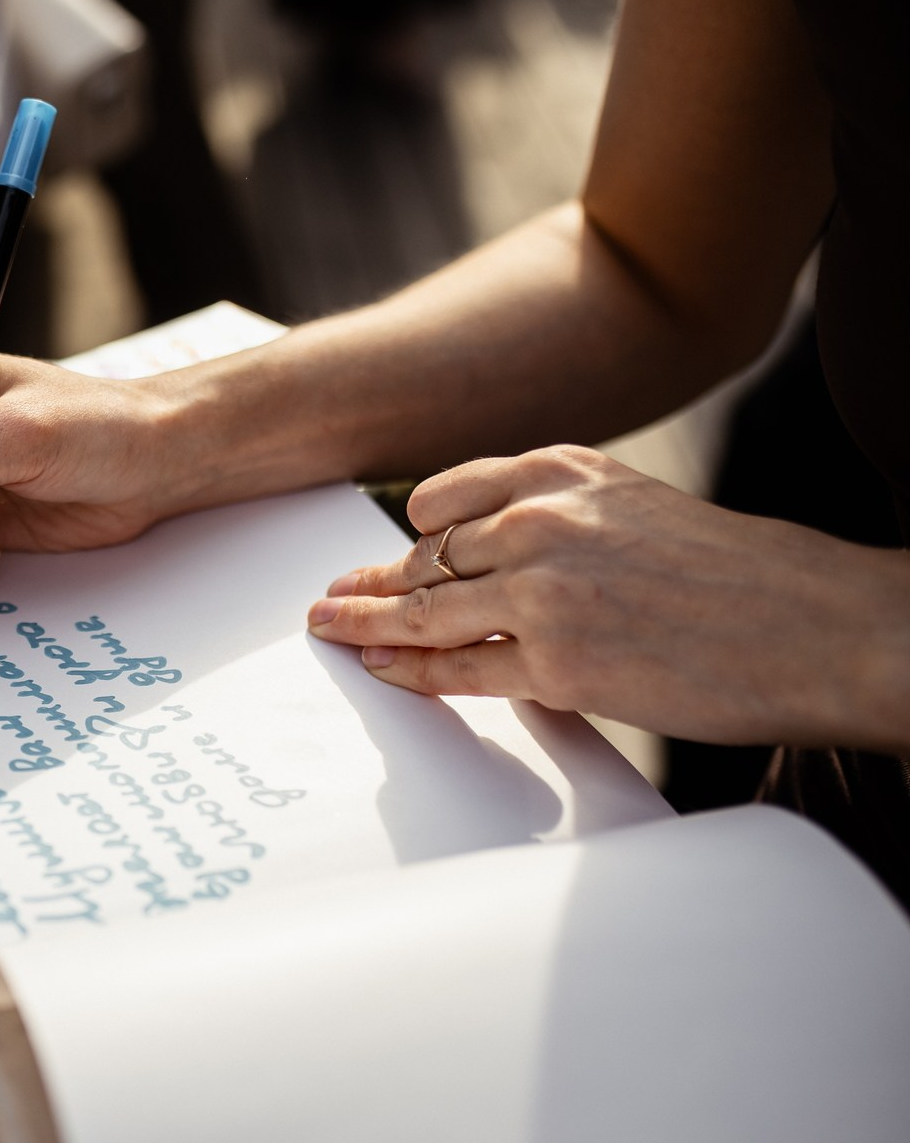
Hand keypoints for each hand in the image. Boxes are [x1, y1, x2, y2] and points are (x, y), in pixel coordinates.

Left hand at [304, 445, 909, 750]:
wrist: (811, 625)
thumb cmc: (733, 574)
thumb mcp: (632, 505)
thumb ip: (558, 515)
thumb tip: (486, 549)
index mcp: (560, 472)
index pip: (442, 500)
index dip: (406, 537)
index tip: (377, 553)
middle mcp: (539, 521)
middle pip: (423, 559)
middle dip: (374, 584)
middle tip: (333, 600)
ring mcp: (541, 592)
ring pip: (423, 610)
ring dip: (364, 624)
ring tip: (330, 630)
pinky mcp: (554, 663)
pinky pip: (454, 668)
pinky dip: (406, 670)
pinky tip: (381, 669)